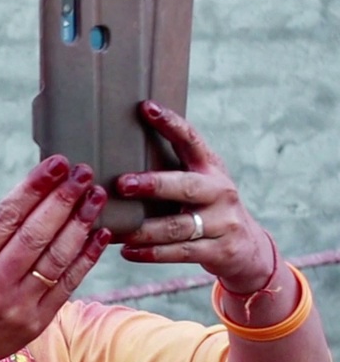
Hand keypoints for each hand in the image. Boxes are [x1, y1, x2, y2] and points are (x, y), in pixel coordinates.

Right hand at [0, 156, 109, 361]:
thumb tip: (39, 195)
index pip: (5, 217)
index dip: (35, 187)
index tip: (57, 164)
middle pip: (34, 235)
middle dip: (63, 199)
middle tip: (83, 173)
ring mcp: (16, 307)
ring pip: (56, 257)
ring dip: (80, 223)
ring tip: (95, 197)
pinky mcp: (36, 322)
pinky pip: (67, 284)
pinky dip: (86, 257)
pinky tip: (98, 234)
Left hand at [117, 101, 274, 291]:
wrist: (247, 248)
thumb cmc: (206, 209)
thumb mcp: (198, 184)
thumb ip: (170, 171)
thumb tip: (116, 155)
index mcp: (210, 168)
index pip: (191, 141)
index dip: (170, 124)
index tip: (146, 108)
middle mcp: (219, 191)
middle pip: (185, 186)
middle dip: (153, 185)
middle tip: (122, 183)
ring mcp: (222, 222)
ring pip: (177, 226)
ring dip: (142, 229)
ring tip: (114, 229)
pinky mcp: (219, 250)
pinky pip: (180, 252)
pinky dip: (151, 254)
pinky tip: (126, 251)